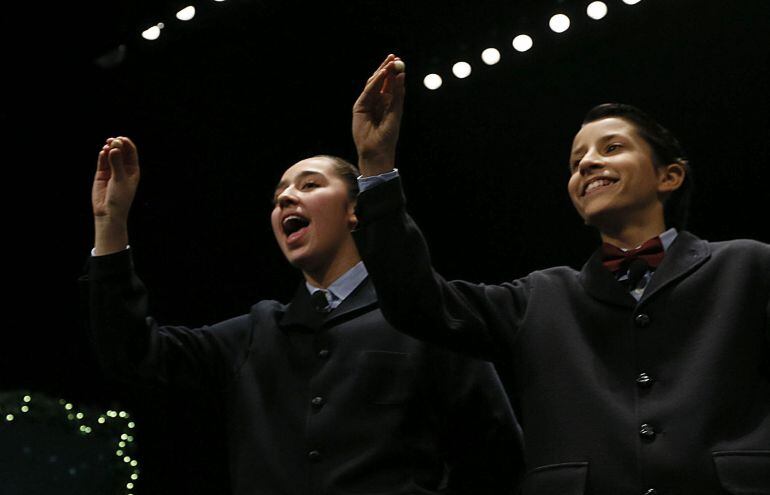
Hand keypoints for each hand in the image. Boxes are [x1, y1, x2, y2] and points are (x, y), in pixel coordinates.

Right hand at [92, 136, 139, 254]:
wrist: (108, 212)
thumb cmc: (120, 198)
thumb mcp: (120, 179)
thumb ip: (116, 164)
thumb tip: (114, 148)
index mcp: (133, 170)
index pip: (131, 153)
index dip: (127, 144)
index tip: (121, 139)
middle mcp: (123, 169)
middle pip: (120, 152)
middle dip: (117, 144)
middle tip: (112, 140)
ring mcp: (112, 171)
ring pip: (111, 155)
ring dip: (109, 149)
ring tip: (107, 146)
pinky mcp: (101, 174)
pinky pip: (102, 162)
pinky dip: (102, 156)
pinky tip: (102, 152)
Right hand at [352, 54, 404, 175]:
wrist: (377, 149)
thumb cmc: (388, 135)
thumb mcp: (396, 111)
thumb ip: (397, 93)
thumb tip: (401, 75)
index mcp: (387, 102)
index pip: (389, 83)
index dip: (393, 72)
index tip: (400, 61)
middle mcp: (376, 101)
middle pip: (380, 80)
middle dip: (386, 68)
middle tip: (393, 56)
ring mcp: (367, 103)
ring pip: (373, 84)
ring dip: (381, 72)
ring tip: (390, 63)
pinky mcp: (359, 107)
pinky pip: (368, 92)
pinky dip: (374, 82)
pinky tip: (382, 75)